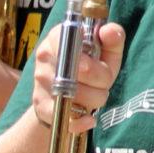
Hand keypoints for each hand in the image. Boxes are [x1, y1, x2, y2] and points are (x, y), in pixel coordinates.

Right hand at [24, 19, 125, 134]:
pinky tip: (89, 118)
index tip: (98, 60)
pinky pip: (64, 116)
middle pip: (80, 71)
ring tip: (95, 94)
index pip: (70, 39)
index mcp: (59, 36)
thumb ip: (112, 38)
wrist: (66, 95)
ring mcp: (40, 81)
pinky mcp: (40, 105)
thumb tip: (109, 31)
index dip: (89, 53)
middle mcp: (45, 56)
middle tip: (104, 81)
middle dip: (101, 79)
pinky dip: (81, 121)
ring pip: (76, 95)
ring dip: (95, 99)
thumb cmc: (91, 66)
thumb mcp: (105, 51)